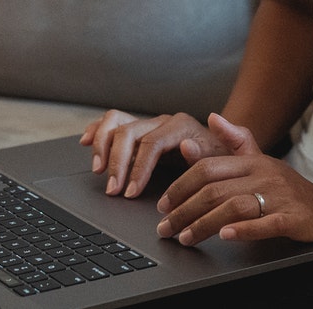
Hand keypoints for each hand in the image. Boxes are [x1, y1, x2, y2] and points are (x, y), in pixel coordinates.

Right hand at [79, 110, 230, 197]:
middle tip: (112, 189)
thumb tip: (187, 146)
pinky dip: (97, 130)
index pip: (151, 143)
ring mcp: (149, 123)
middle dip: (117, 162)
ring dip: (102, 145)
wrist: (223, 150)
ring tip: (98, 171)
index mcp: (181, 126)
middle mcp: (162, 121)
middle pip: (129, 132)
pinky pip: (112, 122)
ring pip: (116, 122)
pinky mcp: (139, 129)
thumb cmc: (223, 159)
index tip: (131, 192)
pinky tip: (86, 142)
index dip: (138, 168)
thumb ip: (207, 153)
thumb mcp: (225, 159)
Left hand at [155, 113, 312, 258]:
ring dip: (204, 225)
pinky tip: (226, 236)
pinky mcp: (295, 219)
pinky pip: (266, 223)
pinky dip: (244, 230)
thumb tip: (210, 117)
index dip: (181, 186)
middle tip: (165, 228)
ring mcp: (281, 197)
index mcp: (255, 161)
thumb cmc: (294, 192)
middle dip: (184, 210)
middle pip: (215, 189)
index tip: (164, 204)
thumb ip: (236, 142)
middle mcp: (266, 175)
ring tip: (186, 238)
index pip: (208, 167)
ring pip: (234, 207)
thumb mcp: (264, 163)